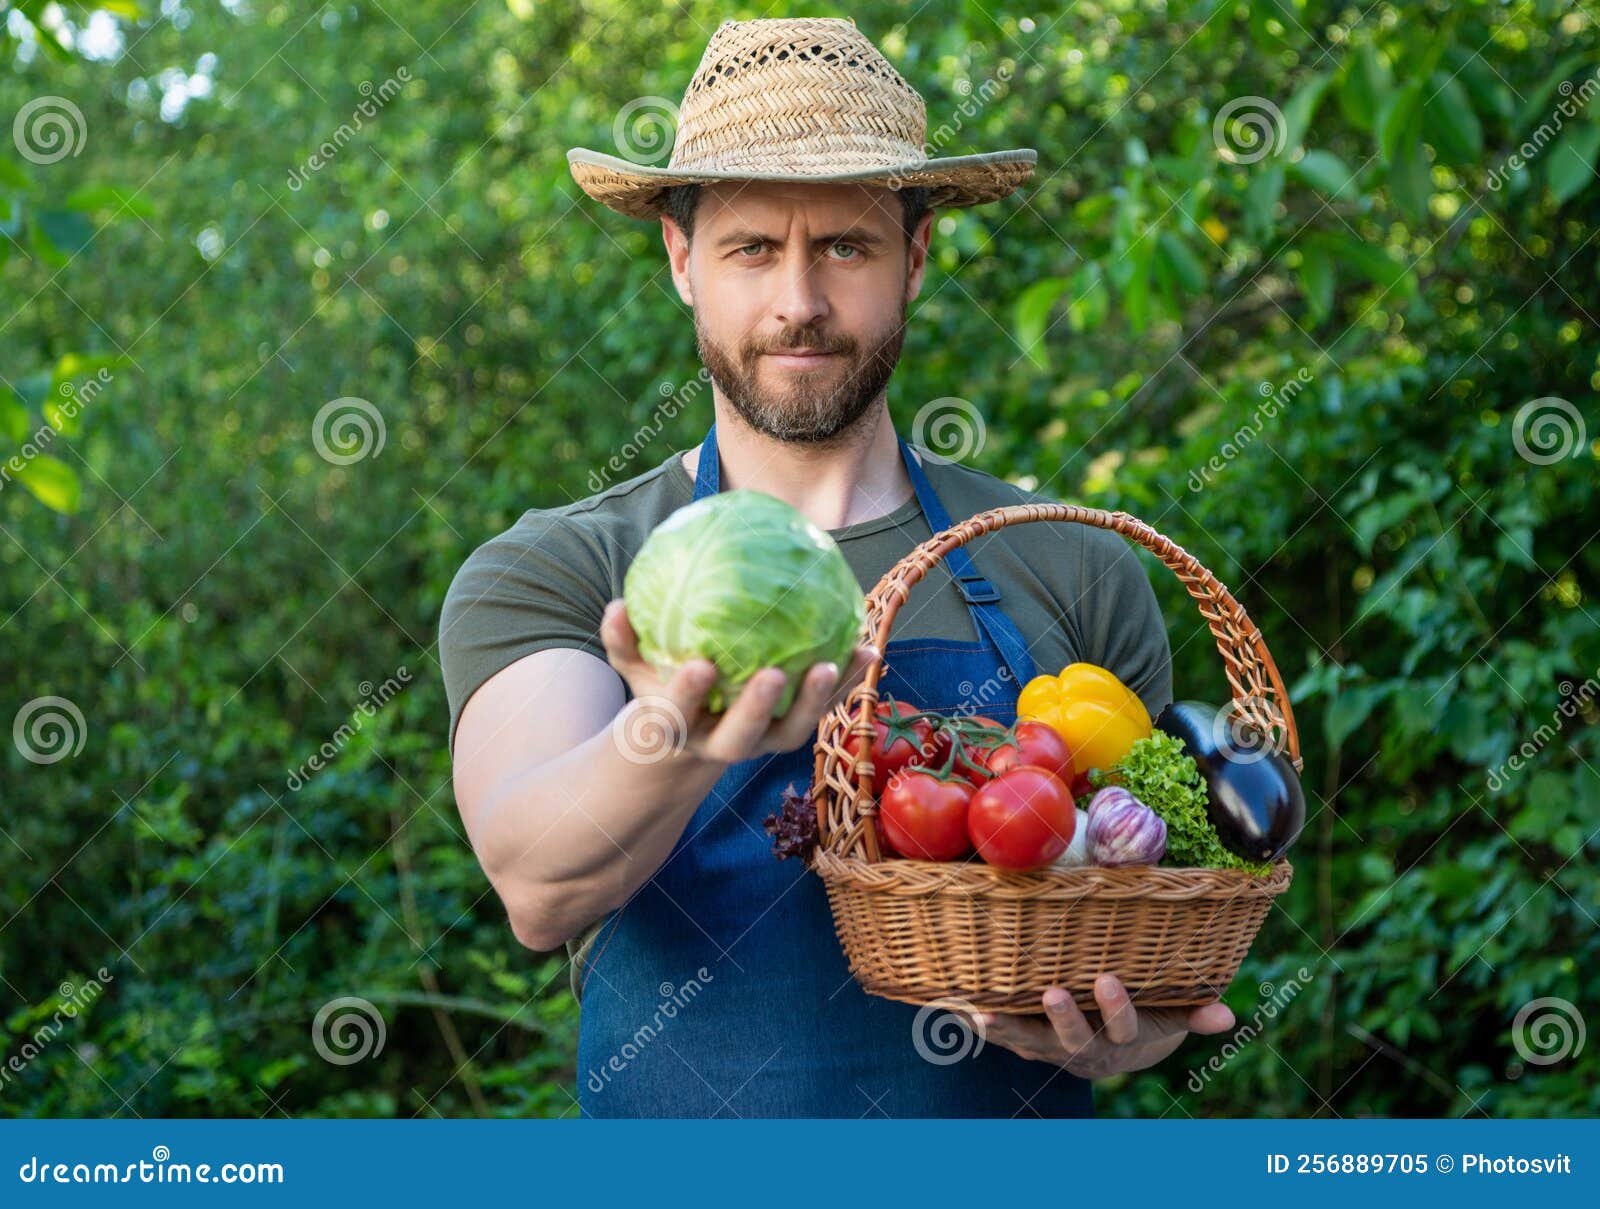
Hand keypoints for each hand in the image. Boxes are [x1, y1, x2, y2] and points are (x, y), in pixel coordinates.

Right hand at [600, 598, 877, 765]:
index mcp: (679, 729)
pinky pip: (822, 709)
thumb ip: (623, 640)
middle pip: (741, 737)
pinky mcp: (791, 730)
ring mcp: (761, 742)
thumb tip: (616, 604)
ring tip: (834, 663)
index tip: (699, 665)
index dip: (688, 695)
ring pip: (790, 732)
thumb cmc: (659, 690)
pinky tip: (869, 648)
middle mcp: (722, 743)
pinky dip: (847, 683)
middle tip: (774, 675)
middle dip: (756, 709)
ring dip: (815, 701)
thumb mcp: (634, 670)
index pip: (678, 717)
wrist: (691, 739)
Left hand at [967, 974, 1235, 1078]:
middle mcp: (1085, 1050)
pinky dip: (974, 1023)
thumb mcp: (1172, 1016)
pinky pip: (998, 1035)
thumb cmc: (1147, 1017)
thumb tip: (1227, 1015)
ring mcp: (1051, 1049)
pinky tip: (949, 1006)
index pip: (1122, 1027)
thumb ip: (1193, 1014)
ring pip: (1027, 1042)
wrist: (1115, 1051)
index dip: (1115, 1008)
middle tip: (1051, 993)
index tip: (1107, 980)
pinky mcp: (1024, 1042)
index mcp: (1123, 1039)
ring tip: (980, 1013)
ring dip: (1004, 1028)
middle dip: (1062, 1019)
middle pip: (1072, 1041)